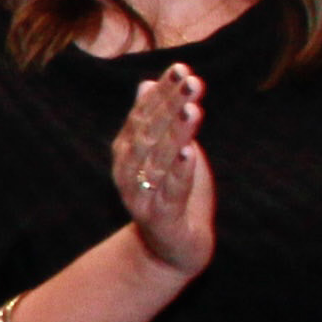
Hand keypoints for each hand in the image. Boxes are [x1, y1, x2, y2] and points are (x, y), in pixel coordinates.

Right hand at [111, 64, 215, 275]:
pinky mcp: (161, 221)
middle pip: (148, 135)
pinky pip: (170, 194)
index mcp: (127, 154)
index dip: (162, 93)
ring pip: (157, 162)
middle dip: (170, 106)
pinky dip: (179, 173)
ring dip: (176, 134)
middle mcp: (128, 174)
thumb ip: (159, 123)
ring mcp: (142, 198)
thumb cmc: (172, 197)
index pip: (142, 116)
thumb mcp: (167, 154)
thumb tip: (147, 83)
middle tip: (192, 81)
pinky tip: (190, 153)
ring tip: (193, 110)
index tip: (181, 68)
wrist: (170, 252)